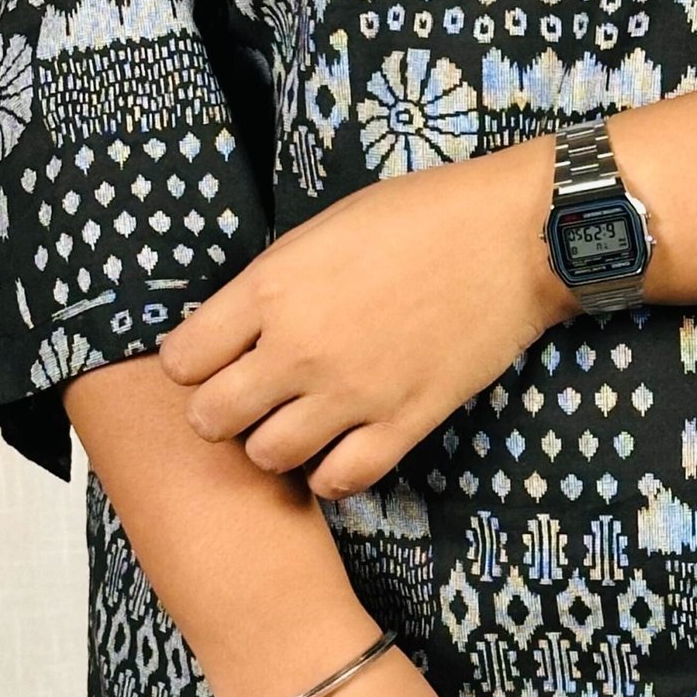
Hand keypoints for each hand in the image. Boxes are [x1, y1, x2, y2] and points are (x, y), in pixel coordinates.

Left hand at [158, 136, 578, 500]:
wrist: (514, 239)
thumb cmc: (423, 216)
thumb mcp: (323, 229)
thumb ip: (274, 283)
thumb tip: (241, 325)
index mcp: (272, 289)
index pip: (182, 361)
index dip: (193, 363)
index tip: (216, 358)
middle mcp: (300, 349)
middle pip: (211, 418)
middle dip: (220, 411)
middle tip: (250, 398)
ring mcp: (353, 393)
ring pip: (268, 456)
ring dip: (274, 443)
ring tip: (298, 422)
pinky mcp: (404, 422)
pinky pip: (340, 479)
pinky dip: (331, 472)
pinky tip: (341, 448)